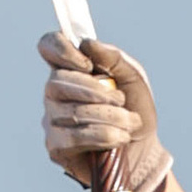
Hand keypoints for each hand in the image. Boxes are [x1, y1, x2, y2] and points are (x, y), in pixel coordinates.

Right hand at [39, 34, 174, 191]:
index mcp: (70, 68)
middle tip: (121, 101)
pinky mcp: (56, 146)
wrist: (143, 148)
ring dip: (108, 117)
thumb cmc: (134, 108)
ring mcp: (51, 119)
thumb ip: (113, 57)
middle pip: (58, 81)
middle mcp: (54, 92)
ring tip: (130, 123)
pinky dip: (102, 136)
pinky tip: (120, 138)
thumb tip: (87, 43)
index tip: (88, 65)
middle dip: (96, 91)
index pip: (48, 47)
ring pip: (71, 112)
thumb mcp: (133, 77)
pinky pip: (73, 137)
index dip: (61, 50)